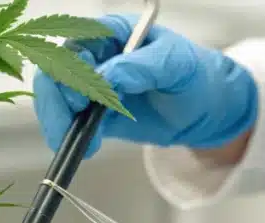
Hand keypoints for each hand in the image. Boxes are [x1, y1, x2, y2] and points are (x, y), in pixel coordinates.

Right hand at [32, 14, 258, 157]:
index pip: (76, 44)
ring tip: (82, 143)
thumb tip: (110, 75)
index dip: (69, 69)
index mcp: (112, 33)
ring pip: (57, 99)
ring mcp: (93, 86)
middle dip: (58, 100)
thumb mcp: (176, 64)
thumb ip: (142, 66)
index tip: (81, 95)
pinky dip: (71, 137)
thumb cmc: (196, 75)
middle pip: (56, 72)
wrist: (208, 108)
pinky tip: (86, 148)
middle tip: (74, 124)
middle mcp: (96, 56)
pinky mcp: (96, 114)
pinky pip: (70, 122)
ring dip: (60, 122)